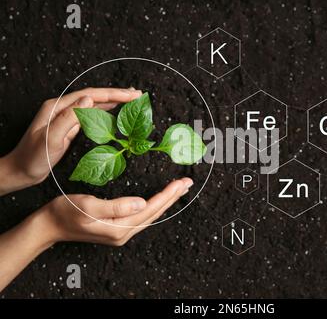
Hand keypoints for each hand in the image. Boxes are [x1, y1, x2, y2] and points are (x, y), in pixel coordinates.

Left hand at [0, 87, 142, 194]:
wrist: (21, 171)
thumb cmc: (33, 157)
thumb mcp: (51, 138)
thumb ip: (69, 118)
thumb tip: (89, 100)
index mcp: (58, 107)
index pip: (91, 95)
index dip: (113, 94)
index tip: (131, 95)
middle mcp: (62, 108)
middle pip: (94, 96)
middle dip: (117, 94)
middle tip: (137, 94)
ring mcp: (65, 116)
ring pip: (94, 104)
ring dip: (113, 101)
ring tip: (131, 100)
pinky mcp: (69, 126)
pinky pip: (91, 115)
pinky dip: (106, 111)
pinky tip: (115, 112)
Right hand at [36, 178, 192, 245]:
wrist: (49, 225)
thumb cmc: (65, 213)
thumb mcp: (89, 206)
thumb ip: (116, 206)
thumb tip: (142, 203)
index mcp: (119, 228)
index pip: (150, 209)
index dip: (167, 195)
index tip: (181, 182)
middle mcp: (124, 233)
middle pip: (154, 213)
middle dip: (172, 197)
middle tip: (187, 183)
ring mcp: (121, 232)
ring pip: (150, 215)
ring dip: (165, 201)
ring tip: (178, 189)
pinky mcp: (117, 228)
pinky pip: (142, 216)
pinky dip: (154, 205)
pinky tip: (159, 199)